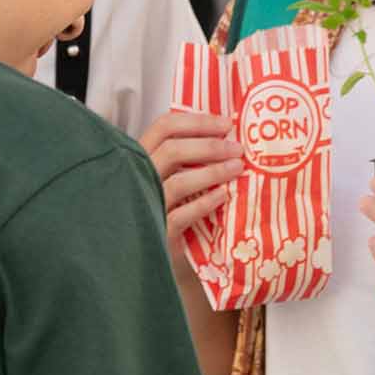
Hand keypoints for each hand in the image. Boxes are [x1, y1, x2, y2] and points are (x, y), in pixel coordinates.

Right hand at [138, 111, 241, 242]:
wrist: (147, 252)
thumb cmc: (164, 207)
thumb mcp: (168, 176)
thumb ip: (186, 156)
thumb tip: (228, 134)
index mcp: (140, 157)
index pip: (164, 127)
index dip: (197, 122)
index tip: (226, 124)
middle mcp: (137, 178)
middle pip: (171, 150)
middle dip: (210, 145)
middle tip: (237, 148)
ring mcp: (145, 205)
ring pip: (178, 182)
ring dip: (213, 172)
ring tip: (237, 168)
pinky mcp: (156, 233)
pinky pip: (181, 215)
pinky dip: (204, 203)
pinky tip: (222, 196)